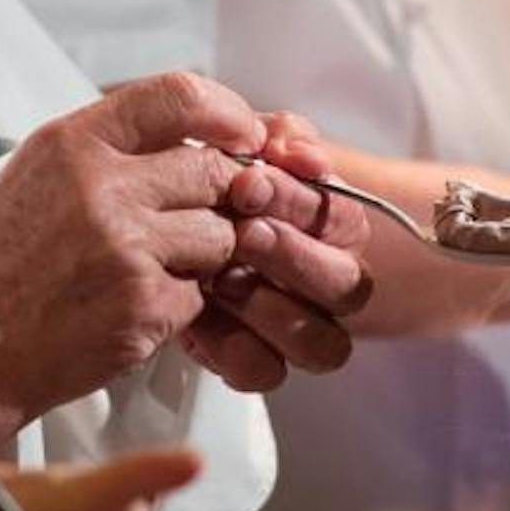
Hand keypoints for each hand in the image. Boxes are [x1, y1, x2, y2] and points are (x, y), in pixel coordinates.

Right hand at [0, 74, 365, 443]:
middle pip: (215, 171)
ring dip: (204, 258)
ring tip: (154, 270)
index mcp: (73, 143)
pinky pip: (201, 295)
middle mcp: (103, 186)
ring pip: (221, 236)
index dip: (228, 113)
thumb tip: (194, 138)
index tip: (244, 134)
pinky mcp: (143, 304)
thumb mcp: (37, 175)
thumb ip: (110, 149)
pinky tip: (135, 308)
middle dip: (221, 199)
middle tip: (199, 220)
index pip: (180, 97)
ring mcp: (127, 246)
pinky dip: (180, 305)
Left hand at [185, 143, 372, 391]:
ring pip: (323, 345)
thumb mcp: (247, 146)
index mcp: (335, 226)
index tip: (251, 181)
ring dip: (271, 309)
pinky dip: (233, 350)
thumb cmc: (218, 182)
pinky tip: (200, 317)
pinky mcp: (256, 362)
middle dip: (291, 255)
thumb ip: (278, 136)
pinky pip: (265, 373)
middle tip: (242, 231)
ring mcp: (298, 328)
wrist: (163, 222)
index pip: (346, 221)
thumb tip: (298, 150)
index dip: (300, 202)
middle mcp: (327, 281)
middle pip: (346, 286)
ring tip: (220, 278)